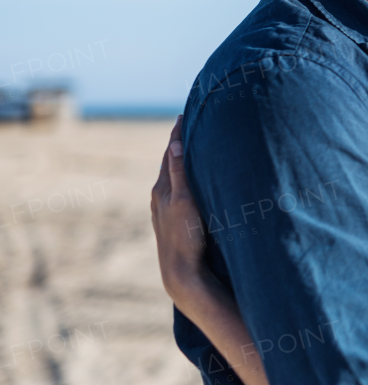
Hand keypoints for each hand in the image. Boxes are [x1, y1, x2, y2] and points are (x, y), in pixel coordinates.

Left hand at [149, 117, 208, 303]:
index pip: (170, 152)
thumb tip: (174, 143)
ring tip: (190, 147)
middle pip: (169, 163)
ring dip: (180, 161)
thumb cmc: (184, 236)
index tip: (184, 113)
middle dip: (178, 144)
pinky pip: (177, 190)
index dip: (177, 133)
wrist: (180, 271)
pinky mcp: (172, 219)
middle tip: (189, 124)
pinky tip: (189, 182)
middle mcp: (160, 196)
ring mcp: (164, 209)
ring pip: (172, 177)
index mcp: (162, 188)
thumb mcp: (184, 201)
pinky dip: (183, 178)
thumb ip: (179, 173)